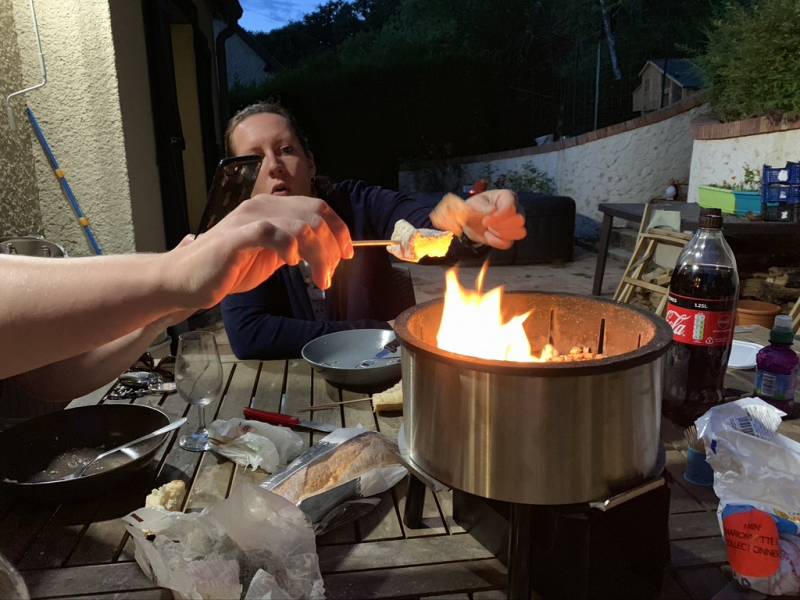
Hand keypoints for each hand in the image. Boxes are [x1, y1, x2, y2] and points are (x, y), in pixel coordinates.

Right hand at [167, 194, 352, 307]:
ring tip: (319, 279)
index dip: (338, 229)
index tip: (347, 254)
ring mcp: (247, 219)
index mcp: (272, 208)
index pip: (317, 206)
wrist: (185, 280)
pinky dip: (288, 247)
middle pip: (315, 215)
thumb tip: (326, 251)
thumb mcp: (270, 255)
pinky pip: (270, 232)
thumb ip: (295, 247)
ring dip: (318, 255)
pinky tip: (291, 264)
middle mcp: (261, 207)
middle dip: (332, 247)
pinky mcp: (235, 237)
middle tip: (332, 274)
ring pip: (300, 225)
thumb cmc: (228, 269)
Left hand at [430, 190, 525, 248]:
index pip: (511, 206)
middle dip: (501, 225)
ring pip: (518, 233)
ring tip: (487, 230)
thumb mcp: (469, 205)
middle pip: (519, 221)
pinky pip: (509, 244)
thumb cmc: (469, 208)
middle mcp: (515, 208)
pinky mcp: (510, 236)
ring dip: (500, 234)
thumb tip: (488, 213)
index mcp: (506, 196)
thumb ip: (476, 208)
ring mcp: (514, 223)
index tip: (486, 220)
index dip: (499, 216)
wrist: (467, 220)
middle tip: (486, 225)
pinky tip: (488, 236)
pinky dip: (497, 242)